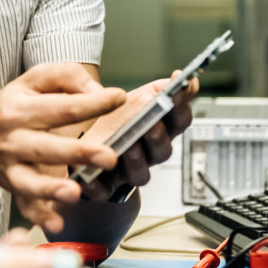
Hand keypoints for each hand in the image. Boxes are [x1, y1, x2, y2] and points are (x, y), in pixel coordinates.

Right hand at [0, 63, 126, 230]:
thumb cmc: (12, 108)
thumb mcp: (32, 81)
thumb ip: (65, 77)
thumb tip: (97, 91)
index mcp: (20, 109)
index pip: (62, 107)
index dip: (93, 104)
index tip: (119, 100)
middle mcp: (14, 139)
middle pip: (47, 147)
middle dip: (78, 153)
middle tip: (109, 157)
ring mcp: (12, 167)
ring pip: (31, 181)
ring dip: (53, 188)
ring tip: (75, 192)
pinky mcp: (14, 188)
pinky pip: (25, 206)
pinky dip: (39, 216)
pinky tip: (55, 224)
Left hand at [76, 73, 197, 201]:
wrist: (86, 147)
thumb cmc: (114, 123)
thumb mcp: (137, 99)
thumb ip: (160, 89)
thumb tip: (181, 76)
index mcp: (160, 132)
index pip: (180, 122)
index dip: (181, 108)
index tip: (178, 91)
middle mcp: (148, 154)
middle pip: (163, 150)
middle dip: (158, 136)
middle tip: (151, 123)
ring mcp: (127, 172)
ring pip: (140, 173)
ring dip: (136, 159)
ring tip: (129, 145)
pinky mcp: (104, 187)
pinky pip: (103, 191)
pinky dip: (97, 185)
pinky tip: (89, 176)